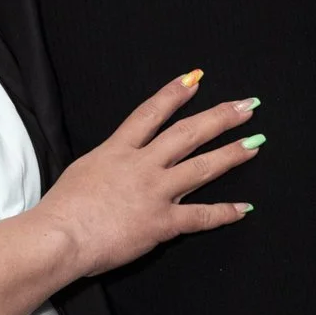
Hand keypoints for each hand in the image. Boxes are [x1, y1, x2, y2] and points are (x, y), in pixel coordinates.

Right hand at [39, 73, 261, 280]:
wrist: (59, 236)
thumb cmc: (61, 210)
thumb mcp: (82, 172)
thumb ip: (105, 164)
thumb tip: (112, 166)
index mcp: (117, 151)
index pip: (150, 113)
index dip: (174, 94)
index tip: (195, 78)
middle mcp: (142, 166)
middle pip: (187, 134)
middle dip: (219, 117)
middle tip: (246, 106)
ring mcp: (155, 192)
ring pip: (201, 168)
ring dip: (231, 154)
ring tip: (255, 142)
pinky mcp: (161, 223)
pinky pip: (200, 216)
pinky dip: (224, 213)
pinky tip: (244, 208)